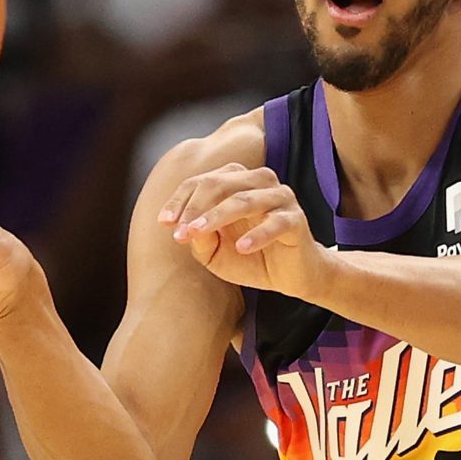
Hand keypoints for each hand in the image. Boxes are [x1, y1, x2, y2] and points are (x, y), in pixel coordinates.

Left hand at [160, 164, 329, 297]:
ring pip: (244, 198)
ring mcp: (279, 198)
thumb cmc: (250, 258)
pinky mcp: (296, 219)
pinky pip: (276, 222)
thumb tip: (186, 229)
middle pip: (220, 183)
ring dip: (218, 215)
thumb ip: (200, 239)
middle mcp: (258, 182)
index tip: (164, 223)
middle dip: (195, 207)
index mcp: (236, 182)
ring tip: (199, 232)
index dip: (180, 200)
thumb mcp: (215, 253)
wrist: (291, 277)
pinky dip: (258, 233)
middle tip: (181, 232)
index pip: (202, 182)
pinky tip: (242, 247)